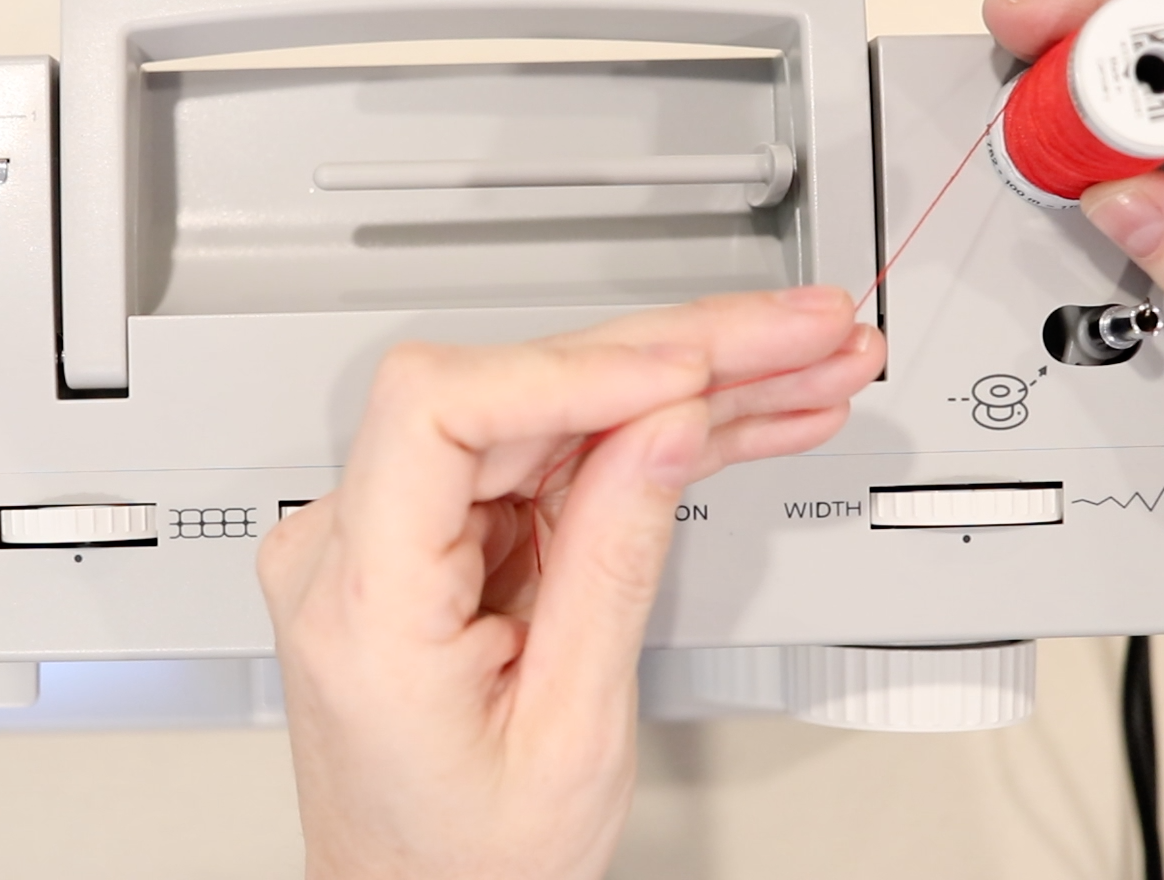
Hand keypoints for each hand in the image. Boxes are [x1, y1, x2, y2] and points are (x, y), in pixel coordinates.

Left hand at [258, 288, 881, 879]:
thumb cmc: (464, 859)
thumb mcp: (570, 731)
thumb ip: (614, 562)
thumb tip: (666, 427)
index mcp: (361, 604)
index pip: (439, 412)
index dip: (573, 370)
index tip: (690, 369)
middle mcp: (353, 546)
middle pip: (516, 392)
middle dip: (680, 358)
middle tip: (802, 336)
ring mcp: (395, 533)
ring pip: (555, 414)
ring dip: (694, 390)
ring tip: (809, 372)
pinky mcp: (443, 533)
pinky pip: (552, 458)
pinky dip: (654, 442)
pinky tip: (750, 420)